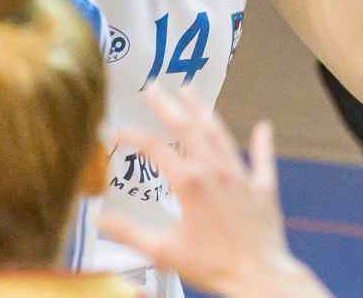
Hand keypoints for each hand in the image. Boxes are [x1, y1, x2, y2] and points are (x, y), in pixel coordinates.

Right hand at [100, 90, 329, 297]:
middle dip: (168, 106)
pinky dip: (263, 142)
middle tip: (152, 87)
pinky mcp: (263, 187)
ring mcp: (242, 176)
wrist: (258, 274)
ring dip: (204, 111)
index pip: (155, 149)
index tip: (113, 131)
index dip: (132, 137)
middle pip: (189, 128)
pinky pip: (263, 159)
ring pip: (220, 135)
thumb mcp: (162, 251)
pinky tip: (264, 125)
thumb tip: (98, 217)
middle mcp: (216, 170)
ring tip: (191, 91)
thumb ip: (129, 232)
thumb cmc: (210, 265)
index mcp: (189, 182)